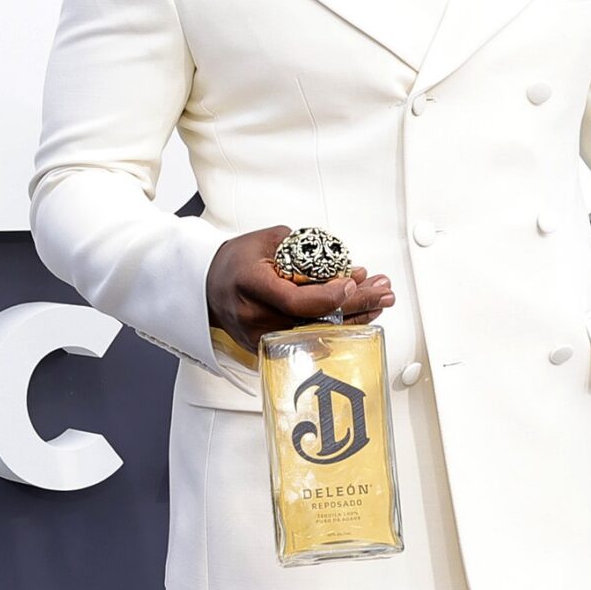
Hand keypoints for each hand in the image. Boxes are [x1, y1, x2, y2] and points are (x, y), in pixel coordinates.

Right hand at [207, 225, 394, 353]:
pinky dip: (337, 327)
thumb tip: (342, 265)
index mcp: (252, 286)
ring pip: (318, 333)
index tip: (353, 282)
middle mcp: (256, 318)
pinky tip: (359, 316)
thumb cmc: (237, 261)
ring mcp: (262, 338)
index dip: (329, 295)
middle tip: (383, 291)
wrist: (207, 286)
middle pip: (315, 319)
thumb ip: (304, 251)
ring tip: (379, 301)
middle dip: (355, 304)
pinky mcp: (269, 349)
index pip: (297, 300)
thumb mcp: (267, 241)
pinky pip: (309, 341)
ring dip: (353, 316)